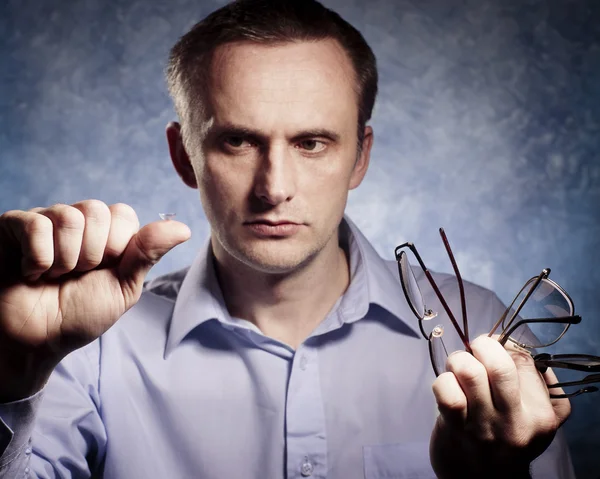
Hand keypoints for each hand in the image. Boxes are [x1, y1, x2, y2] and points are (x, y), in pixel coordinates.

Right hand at [0, 201, 190, 400]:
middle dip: (91, 255)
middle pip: (97, 211)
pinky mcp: (13, 226)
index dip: (116, 248)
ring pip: (69, 217)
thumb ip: (148, 253)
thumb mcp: (122, 288)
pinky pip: (36, 225)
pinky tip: (31, 273)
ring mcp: (44, 221)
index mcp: (105, 233)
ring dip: (65, 260)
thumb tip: (183, 228)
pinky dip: (38, 259)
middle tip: (76, 276)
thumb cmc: (79, 315)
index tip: (103, 271)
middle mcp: (76, 222)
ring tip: (53, 277)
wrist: (36, 341)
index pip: (123, 214)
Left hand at [430, 335, 570, 478]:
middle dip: (482, 345)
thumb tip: (513, 345)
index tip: (492, 349)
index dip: (503, 344)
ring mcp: (484, 426)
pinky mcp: (456, 429)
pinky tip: (447, 386)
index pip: (524, 361)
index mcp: (540, 415)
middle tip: (475, 351)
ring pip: (469, 372)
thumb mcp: (536, 417)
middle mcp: (515, 421)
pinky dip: (443, 380)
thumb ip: (536, 382)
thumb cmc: (506, 438)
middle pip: (499, 365)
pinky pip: (447, 391)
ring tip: (458, 367)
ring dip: (459, 360)